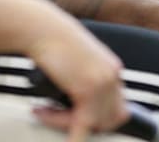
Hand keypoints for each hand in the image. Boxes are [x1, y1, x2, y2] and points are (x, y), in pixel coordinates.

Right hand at [27, 17, 129, 139]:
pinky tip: (69, 140)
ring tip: (44, 112)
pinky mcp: (87, 90)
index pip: (117, 107)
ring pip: (92, 123)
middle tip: (58, 117)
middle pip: (108, 119)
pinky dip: (74, 137)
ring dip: (65, 123)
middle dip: (86, 124)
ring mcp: (102, 83)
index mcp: (112, 69)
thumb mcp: (78, 60)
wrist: (41, 28)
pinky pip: (81, 124)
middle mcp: (111, 76)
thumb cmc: (52, 40)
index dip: (98, 118)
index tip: (77, 118)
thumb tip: (77, 101)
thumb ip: (85, 78)